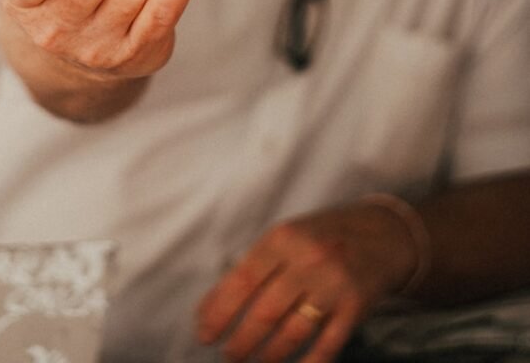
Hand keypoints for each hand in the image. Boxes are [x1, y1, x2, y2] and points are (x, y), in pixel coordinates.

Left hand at [197, 202, 416, 361]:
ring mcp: (333, 284)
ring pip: (292, 331)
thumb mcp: (285, 238)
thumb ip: (252, 267)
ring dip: (267, 355)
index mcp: (283, 238)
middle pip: (265, 311)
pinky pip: (326, 344)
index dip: (219, 311)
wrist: (381, 235)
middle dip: (241, 340)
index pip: (242, 280)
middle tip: (228, 355)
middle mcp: (308, 260)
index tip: (204, 334)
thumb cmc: (320, 238)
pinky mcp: (355, 307)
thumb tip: (209, 307)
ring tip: (252, 362)